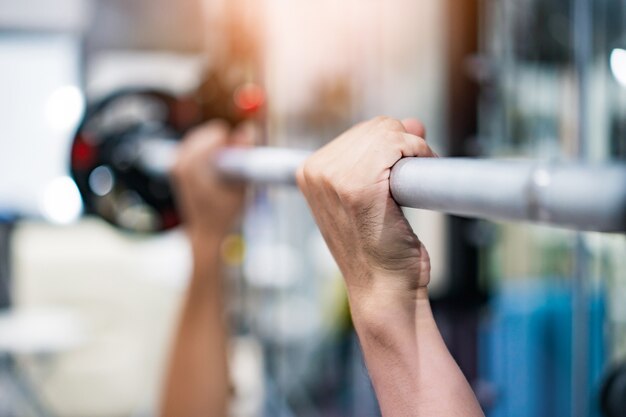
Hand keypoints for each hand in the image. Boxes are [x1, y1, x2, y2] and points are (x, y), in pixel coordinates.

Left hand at [171, 120, 254, 241]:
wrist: (207, 232)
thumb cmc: (225, 213)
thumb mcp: (241, 183)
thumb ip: (243, 154)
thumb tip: (248, 129)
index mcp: (192, 163)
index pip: (216, 133)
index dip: (231, 145)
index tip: (234, 162)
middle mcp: (180, 160)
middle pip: (208, 132)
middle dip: (222, 145)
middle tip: (228, 168)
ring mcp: (176, 163)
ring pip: (202, 137)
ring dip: (215, 149)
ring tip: (220, 173)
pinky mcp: (176, 166)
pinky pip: (196, 146)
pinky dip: (207, 153)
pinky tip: (213, 172)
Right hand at [297, 117, 435, 311]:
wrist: (384, 291)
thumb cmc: (380, 250)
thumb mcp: (372, 197)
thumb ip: (383, 157)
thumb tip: (414, 121)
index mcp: (309, 172)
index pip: (360, 133)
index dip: (390, 145)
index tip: (404, 167)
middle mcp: (315, 171)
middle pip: (375, 127)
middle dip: (403, 145)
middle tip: (416, 175)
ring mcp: (334, 177)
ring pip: (388, 132)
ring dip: (414, 150)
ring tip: (416, 181)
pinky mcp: (359, 186)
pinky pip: (398, 144)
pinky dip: (419, 152)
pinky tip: (423, 172)